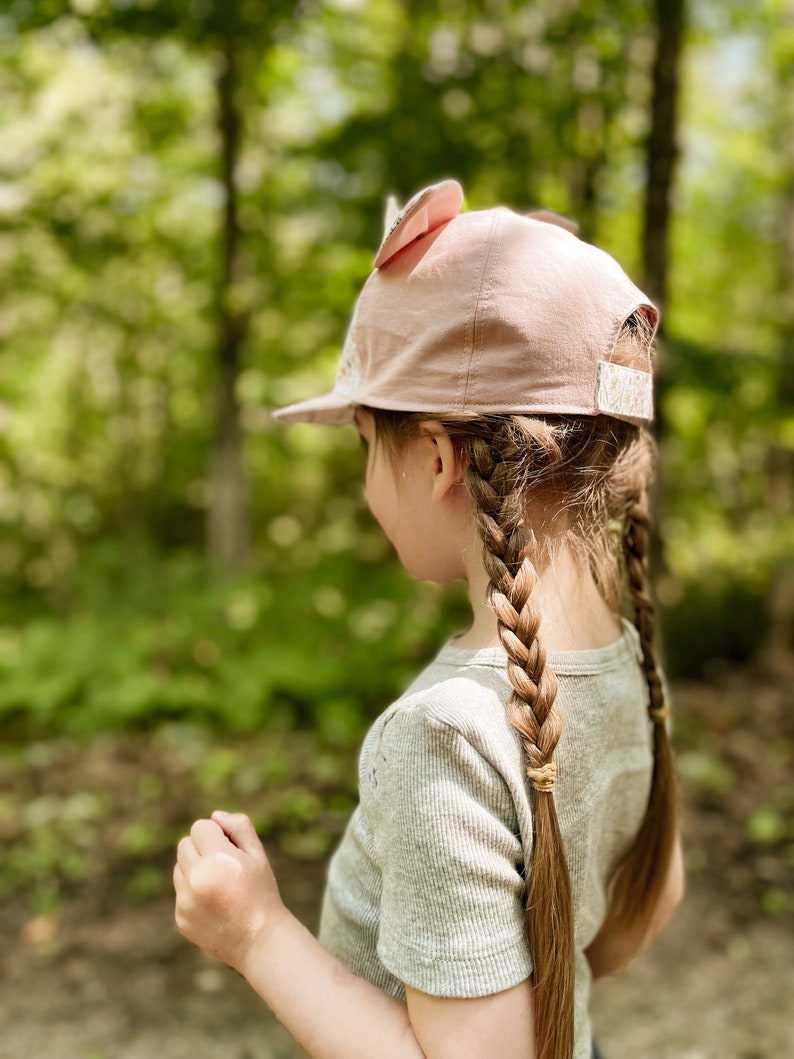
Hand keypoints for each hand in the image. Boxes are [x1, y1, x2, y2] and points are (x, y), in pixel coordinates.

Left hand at [174, 810, 284, 972]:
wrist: (259, 940)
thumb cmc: (261, 892)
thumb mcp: (258, 854)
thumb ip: (239, 827)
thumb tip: (215, 816)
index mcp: (217, 859)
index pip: (200, 827)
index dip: (216, 834)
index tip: (230, 848)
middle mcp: (197, 879)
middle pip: (184, 844)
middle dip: (201, 848)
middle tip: (223, 864)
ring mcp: (185, 901)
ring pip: (179, 868)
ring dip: (194, 869)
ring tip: (219, 885)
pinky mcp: (180, 918)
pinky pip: (180, 892)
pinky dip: (193, 893)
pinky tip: (215, 905)